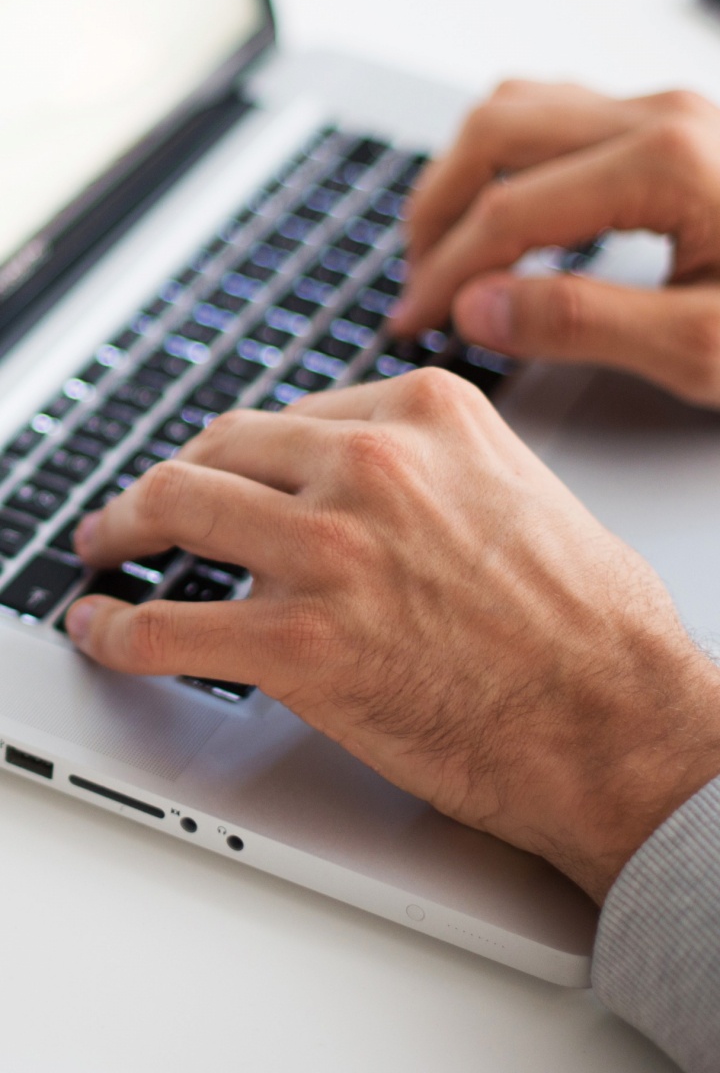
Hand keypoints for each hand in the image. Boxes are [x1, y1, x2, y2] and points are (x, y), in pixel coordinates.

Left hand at [66, 371, 719, 902]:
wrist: (618, 718)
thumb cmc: (592, 621)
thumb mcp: (519, 488)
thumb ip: (434, 469)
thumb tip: (370, 488)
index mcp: (426, 415)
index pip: (293, 415)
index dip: (245, 452)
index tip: (226, 470)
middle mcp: (369, 465)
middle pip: (222, 447)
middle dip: (172, 475)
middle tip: (146, 504)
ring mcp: (328, 550)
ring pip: (180, 509)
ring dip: (127, 528)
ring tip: (110, 546)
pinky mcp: (299, 642)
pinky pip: (169, 628)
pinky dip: (119, 630)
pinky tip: (105, 631)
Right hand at [393, 81, 719, 406]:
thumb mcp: (701, 345)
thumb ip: (583, 324)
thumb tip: (478, 308)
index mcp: (667, 165)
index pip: (508, 210)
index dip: (446, 271)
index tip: (416, 319)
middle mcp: (660, 117)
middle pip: (496, 132)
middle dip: (437, 211)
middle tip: (418, 282)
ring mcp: (665, 112)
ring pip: (520, 109)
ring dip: (465, 175)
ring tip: (448, 248)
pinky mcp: (669, 126)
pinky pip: (557, 116)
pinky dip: (507, 160)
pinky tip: (503, 212)